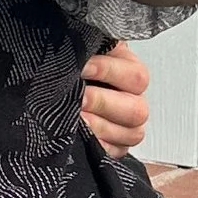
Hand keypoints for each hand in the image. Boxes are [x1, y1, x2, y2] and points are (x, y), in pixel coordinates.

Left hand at [80, 39, 150, 156]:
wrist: (60, 87)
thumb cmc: (76, 66)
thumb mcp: (86, 50)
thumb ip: (88, 48)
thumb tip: (77, 46)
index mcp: (131, 72)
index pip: (135, 75)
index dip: (107, 71)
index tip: (81, 67)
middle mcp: (135, 101)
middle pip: (136, 109)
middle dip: (103, 103)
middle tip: (79, 98)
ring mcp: (129, 127)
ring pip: (132, 133)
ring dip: (100, 127)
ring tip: (76, 118)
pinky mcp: (117, 147)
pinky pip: (116, 152)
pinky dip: (98, 145)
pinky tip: (80, 136)